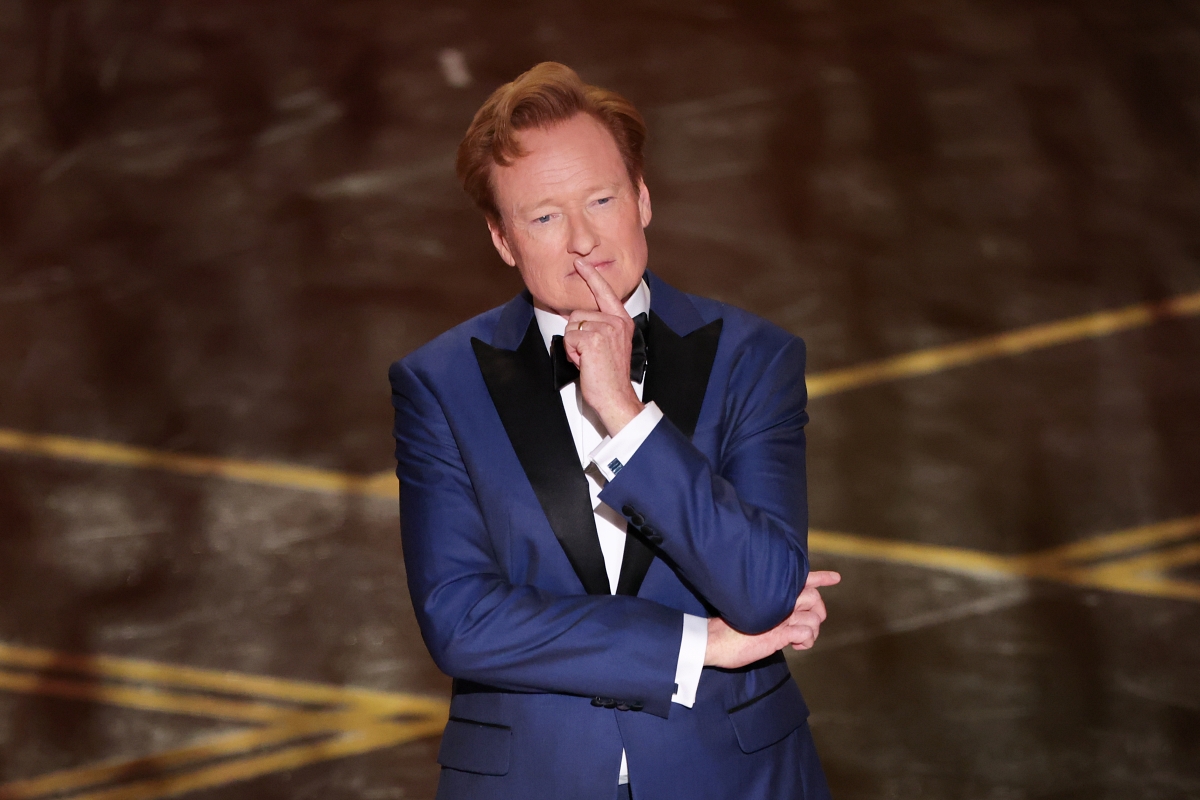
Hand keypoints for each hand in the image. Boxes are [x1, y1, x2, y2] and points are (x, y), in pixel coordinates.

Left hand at [562, 259, 643, 433]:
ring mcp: (605, 330)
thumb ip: (601, 327)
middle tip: (590, 354)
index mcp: (622, 321)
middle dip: (576, 334)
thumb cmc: (611, 375)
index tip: (581, 263)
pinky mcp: (592, 339)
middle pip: (578, 313)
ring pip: (572, 325)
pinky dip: (571, 352)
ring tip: (588, 359)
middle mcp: (616, 322)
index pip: (605, 292)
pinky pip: (568, 338)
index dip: (592, 276)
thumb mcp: (612, 344)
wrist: (616, 397)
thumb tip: (579, 319)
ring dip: (573, 345)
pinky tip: (585, 362)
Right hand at [703, 570, 840, 667]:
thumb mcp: (751, 612)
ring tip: (801, 639)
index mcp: (770, 593)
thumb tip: (784, 614)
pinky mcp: (778, 634)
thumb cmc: (728, 629)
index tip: (836, 578)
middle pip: (813, 597)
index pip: (800, 580)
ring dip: (813, 630)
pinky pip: (805, 633)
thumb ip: (769, 609)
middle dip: (819, 611)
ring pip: (813, 617)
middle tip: (813, 621)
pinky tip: (797, 645)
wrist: (713, 641)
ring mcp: (779, 617)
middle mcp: (777, 601)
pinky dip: (807, 640)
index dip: (820, 578)